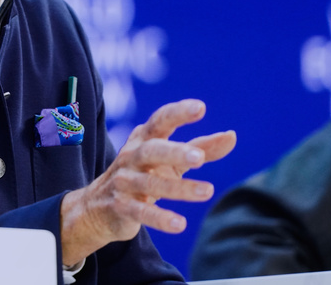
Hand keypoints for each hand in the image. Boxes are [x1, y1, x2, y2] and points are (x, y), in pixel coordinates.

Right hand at [59, 99, 236, 265]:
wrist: (98, 207)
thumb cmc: (143, 175)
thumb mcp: (170, 160)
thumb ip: (200, 148)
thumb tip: (231, 136)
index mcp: (144, 139)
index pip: (160, 121)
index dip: (178, 113)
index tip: (201, 108)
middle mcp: (132, 156)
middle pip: (151, 150)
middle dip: (174, 152)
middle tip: (198, 157)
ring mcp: (124, 181)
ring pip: (150, 183)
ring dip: (178, 188)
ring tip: (207, 191)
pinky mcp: (122, 207)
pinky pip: (141, 212)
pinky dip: (160, 218)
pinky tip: (179, 223)